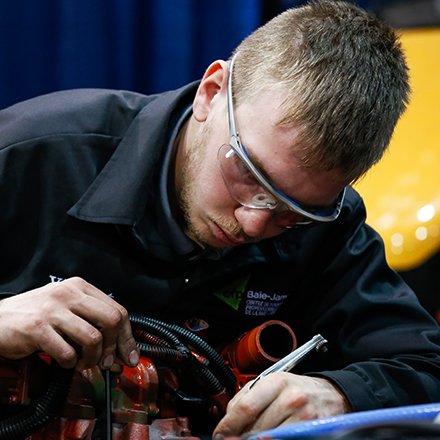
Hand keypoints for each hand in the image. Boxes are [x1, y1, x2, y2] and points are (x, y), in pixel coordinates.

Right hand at [0, 277, 138, 370]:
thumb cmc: (35, 316)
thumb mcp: (67, 308)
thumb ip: (92, 321)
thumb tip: (119, 349)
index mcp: (80, 286)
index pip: (118, 309)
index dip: (127, 336)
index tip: (129, 355)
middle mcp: (69, 293)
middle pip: (111, 320)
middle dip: (113, 347)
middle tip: (107, 363)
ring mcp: (53, 309)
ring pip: (93, 338)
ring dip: (91, 359)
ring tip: (82, 363)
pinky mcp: (37, 328)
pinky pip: (67, 352)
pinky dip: (70, 363)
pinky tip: (64, 361)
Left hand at [213, 372, 349, 436]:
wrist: (330, 396)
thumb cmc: (297, 389)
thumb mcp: (272, 383)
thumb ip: (247, 396)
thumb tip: (228, 418)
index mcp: (276, 382)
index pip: (246, 407)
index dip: (228, 425)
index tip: (220, 433)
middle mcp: (291, 399)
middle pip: (255, 427)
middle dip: (240, 436)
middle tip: (231, 438)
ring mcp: (303, 418)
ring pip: (268, 437)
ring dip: (255, 439)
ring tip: (251, 436)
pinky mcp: (311, 433)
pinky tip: (267, 438)